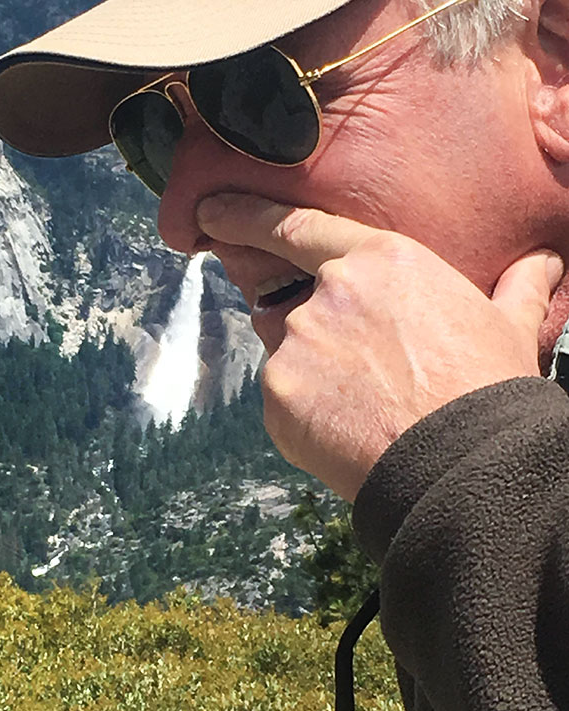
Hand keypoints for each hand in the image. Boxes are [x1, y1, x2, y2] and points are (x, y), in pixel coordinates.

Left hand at [197, 193, 563, 501]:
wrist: (461, 463)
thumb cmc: (486, 389)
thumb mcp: (509, 326)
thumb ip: (517, 287)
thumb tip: (546, 262)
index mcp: (379, 261)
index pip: (296, 228)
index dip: (246, 215)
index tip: (210, 212)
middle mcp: (327, 295)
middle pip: (294, 307)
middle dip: (316, 338)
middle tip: (360, 377)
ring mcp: (296, 346)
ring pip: (289, 356)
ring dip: (315, 377)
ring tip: (367, 410)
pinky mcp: (278, 398)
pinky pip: (282, 402)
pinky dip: (306, 416)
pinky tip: (347, 432)